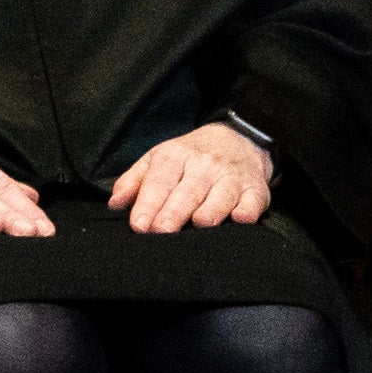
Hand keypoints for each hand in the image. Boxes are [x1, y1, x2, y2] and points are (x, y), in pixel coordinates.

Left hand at [106, 122, 274, 236]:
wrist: (239, 140)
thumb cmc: (190, 157)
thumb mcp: (157, 159)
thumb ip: (133, 181)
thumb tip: (115, 204)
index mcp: (175, 156)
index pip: (159, 182)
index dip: (148, 204)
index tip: (139, 225)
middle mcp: (204, 166)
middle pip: (188, 192)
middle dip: (173, 213)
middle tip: (160, 232)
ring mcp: (231, 178)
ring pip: (220, 198)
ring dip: (209, 214)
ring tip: (197, 227)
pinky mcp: (256, 190)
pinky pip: (252, 203)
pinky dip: (246, 211)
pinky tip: (238, 219)